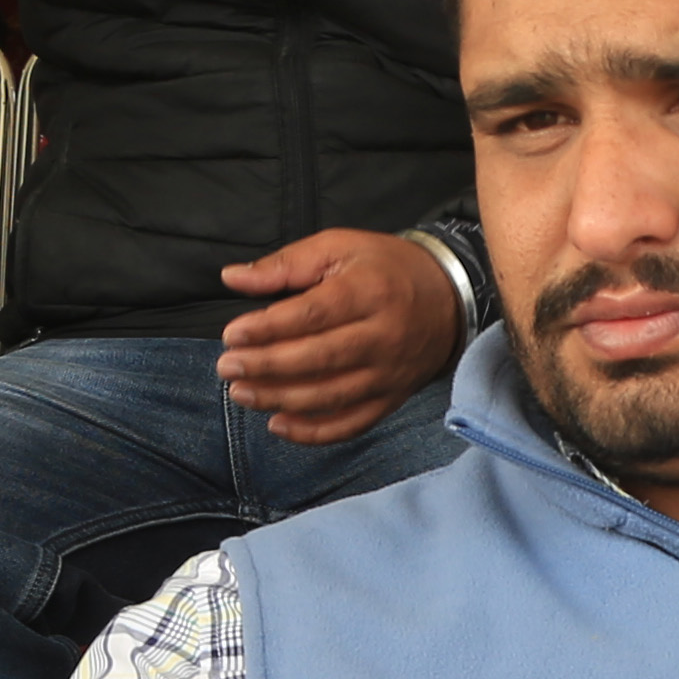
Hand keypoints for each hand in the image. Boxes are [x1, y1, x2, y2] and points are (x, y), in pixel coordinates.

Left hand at [213, 228, 459, 443]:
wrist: (451, 298)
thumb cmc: (387, 268)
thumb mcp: (340, 247)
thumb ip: (286, 264)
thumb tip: (233, 277)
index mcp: (368, 292)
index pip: (312, 316)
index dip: (268, 328)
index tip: (232, 335)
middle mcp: (382, 336)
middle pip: (318, 359)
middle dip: (266, 366)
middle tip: (227, 368)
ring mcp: (388, 373)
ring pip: (330, 395)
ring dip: (281, 399)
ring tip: (242, 394)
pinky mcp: (391, 397)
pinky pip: (351, 423)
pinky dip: (314, 431)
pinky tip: (278, 425)